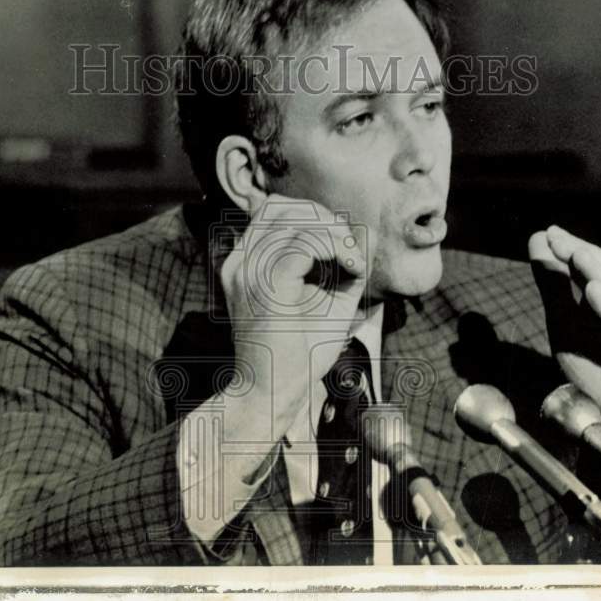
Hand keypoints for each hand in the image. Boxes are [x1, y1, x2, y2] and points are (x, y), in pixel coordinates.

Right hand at [219, 193, 368, 437]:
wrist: (272, 393)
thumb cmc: (298, 353)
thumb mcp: (323, 297)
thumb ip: (337, 264)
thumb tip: (361, 232)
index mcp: (245, 263)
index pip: (273, 211)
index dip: (315, 217)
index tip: (342, 248)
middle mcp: (239, 263)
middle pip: (281, 207)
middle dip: (324, 218)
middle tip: (349, 250)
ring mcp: (248, 273)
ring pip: (294, 221)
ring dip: (333, 233)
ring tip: (350, 261)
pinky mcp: (266, 288)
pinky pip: (304, 245)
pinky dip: (335, 248)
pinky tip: (350, 268)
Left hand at [528, 226, 600, 476]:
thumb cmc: (599, 369)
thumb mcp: (564, 322)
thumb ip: (554, 285)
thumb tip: (537, 241)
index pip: (599, 265)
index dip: (574, 247)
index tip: (548, 232)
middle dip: (582, 253)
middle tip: (555, 237)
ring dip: (598, 272)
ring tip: (574, 254)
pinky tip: (594, 290)